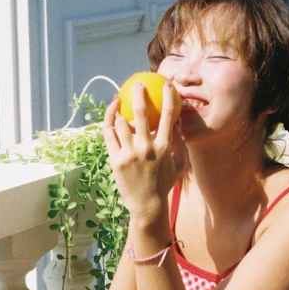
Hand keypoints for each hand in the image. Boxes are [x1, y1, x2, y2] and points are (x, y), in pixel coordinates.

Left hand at [102, 81, 186, 222]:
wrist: (147, 205)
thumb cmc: (164, 183)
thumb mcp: (179, 164)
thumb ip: (179, 142)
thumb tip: (176, 122)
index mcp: (164, 148)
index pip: (168, 115)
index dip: (169, 97)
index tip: (167, 85)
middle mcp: (146, 148)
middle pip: (140, 113)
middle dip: (139, 94)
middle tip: (138, 84)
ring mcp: (129, 154)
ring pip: (122, 123)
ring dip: (121, 109)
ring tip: (120, 101)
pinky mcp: (116, 160)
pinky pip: (110, 135)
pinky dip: (110, 121)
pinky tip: (111, 114)